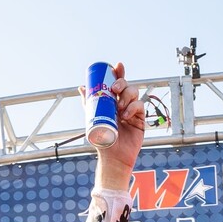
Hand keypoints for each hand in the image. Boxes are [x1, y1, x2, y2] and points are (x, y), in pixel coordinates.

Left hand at [87, 64, 146, 188]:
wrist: (112, 156)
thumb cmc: (101, 139)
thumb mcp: (92, 118)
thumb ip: (88, 103)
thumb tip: (81, 87)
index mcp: (113, 101)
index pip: (118, 83)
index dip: (119, 72)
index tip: (118, 65)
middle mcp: (124, 103)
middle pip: (127, 86)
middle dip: (122, 83)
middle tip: (115, 89)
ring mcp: (133, 110)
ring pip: (134, 93)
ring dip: (127, 97)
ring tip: (119, 108)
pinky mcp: (141, 119)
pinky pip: (140, 106)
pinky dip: (133, 108)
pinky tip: (126, 115)